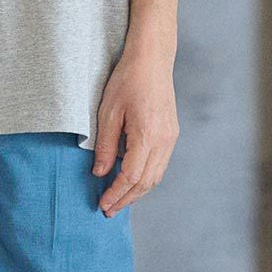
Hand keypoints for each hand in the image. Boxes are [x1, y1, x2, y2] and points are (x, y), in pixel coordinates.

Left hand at [91, 49, 178, 216]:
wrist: (152, 60)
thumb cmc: (127, 81)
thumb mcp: (107, 112)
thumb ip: (104, 145)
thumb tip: (100, 172)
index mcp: (147, 135)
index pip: (131, 177)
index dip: (116, 194)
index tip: (102, 204)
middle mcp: (163, 141)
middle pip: (146, 183)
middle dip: (126, 199)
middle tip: (108, 211)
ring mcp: (170, 138)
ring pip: (156, 177)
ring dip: (137, 193)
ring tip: (119, 201)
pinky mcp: (171, 134)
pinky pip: (160, 165)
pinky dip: (146, 179)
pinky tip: (132, 182)